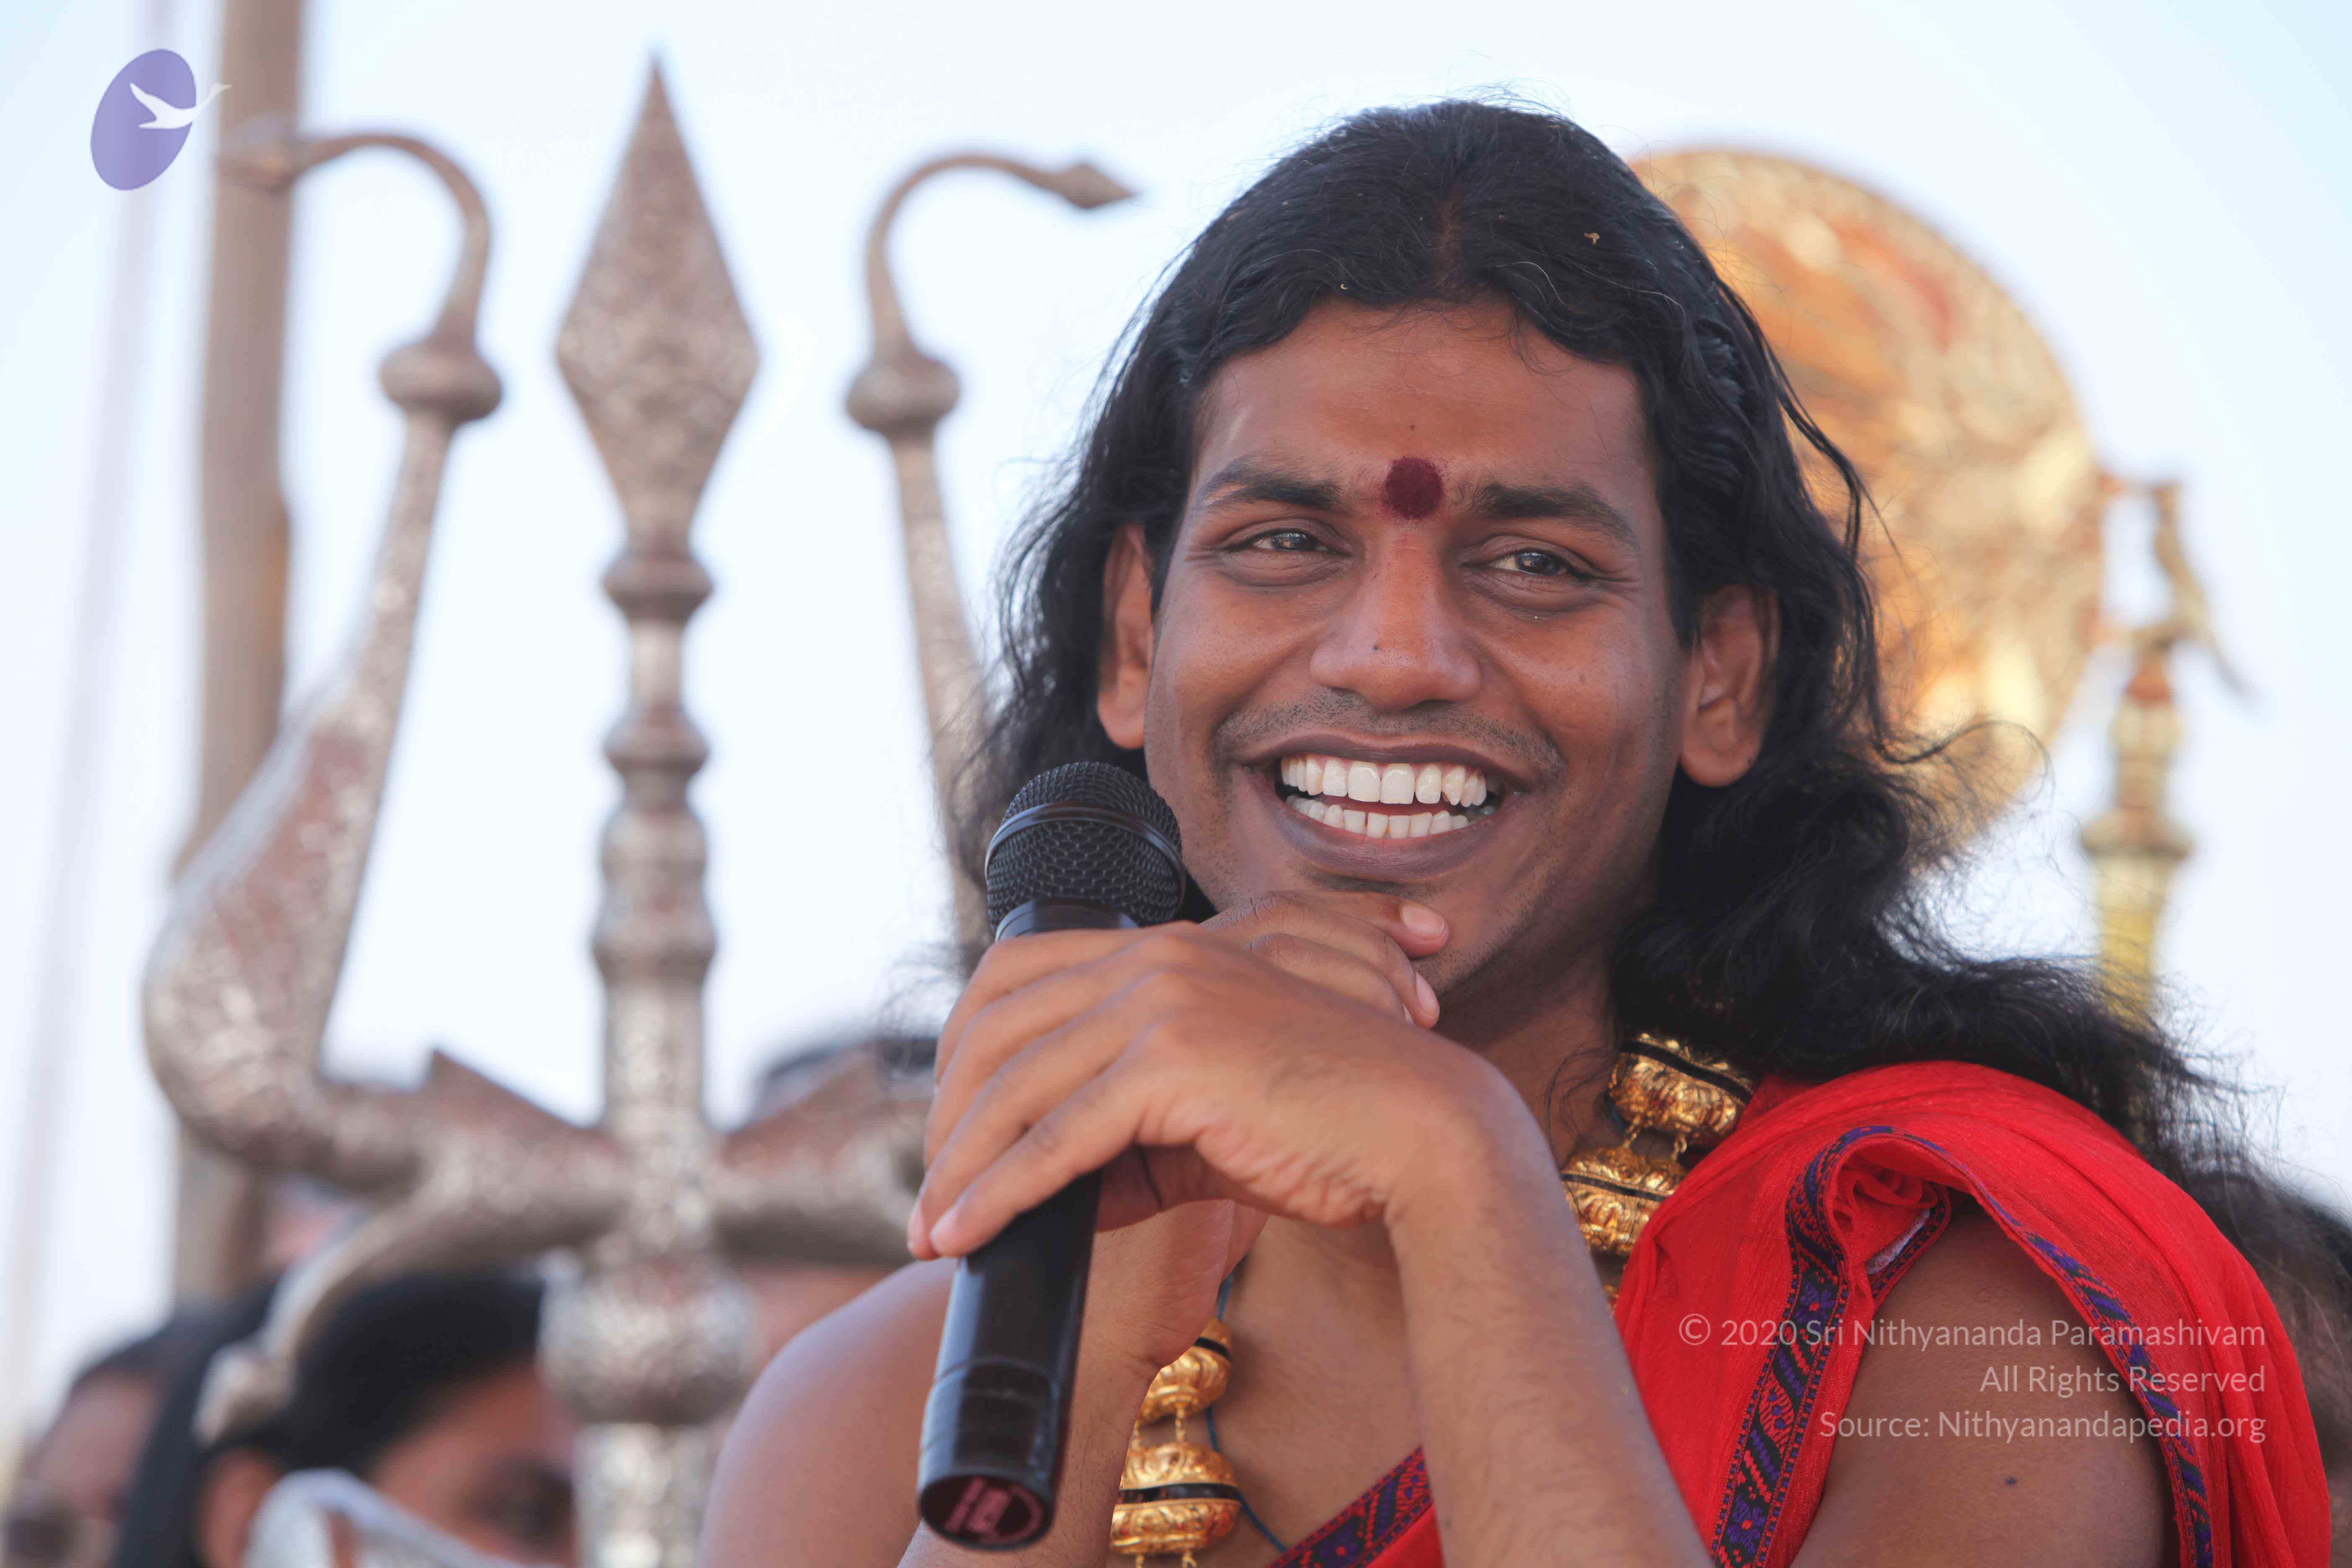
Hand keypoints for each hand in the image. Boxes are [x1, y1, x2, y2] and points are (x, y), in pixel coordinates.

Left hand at [909, 893, 1527, 1335]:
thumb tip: (1047, 1194)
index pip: (1015, 975)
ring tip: (929, 1229)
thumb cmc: (1330, 1125)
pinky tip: (964, 1234)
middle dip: (948, 1114)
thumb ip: (1128, 1137)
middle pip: (995, 1026)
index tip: (949, 1125)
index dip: (963, 1048)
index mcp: (1162, 950)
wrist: (1425, 1132)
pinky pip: (1055, 1137)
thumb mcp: (1206, 1118)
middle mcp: (1152, 958)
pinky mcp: (1172, 1062)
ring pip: (1014, 1086)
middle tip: (929, 1190)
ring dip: (958, 1166)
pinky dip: (998, 1191)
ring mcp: (1160, 1002)